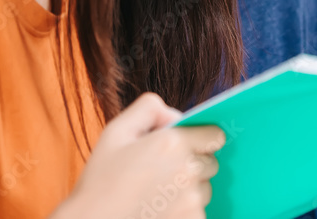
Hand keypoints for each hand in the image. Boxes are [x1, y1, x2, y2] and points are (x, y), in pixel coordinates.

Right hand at [52, 93, 225, 218]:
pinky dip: (185, 209)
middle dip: (193, 162)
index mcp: (174, 143)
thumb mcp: (116, 132)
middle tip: (164, 171)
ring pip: (205, 187)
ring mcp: (192, 199)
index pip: (215, 135)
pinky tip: (160, 209)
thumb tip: (175, 115)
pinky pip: (199, 209)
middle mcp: (188, 170)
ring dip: (190, 188)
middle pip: (210, 161)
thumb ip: (149, 108)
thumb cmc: (101, 181)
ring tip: (158, 193)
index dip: (200, 138)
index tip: (185, 146)